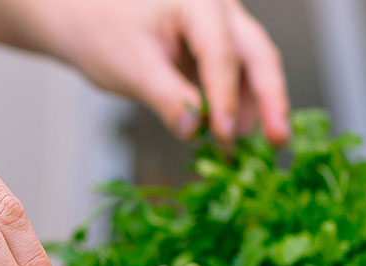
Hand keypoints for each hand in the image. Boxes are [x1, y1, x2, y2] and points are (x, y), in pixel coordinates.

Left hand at [40, 0, 290, 144]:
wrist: (87, 22)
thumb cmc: (104, 35)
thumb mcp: (131, 69)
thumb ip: (165, 98)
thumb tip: (195, 131)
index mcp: (197, 2)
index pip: (220, 51)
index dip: (225, 95)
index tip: (224, 134)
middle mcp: (220, 11)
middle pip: (257, 55)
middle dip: (270, 99)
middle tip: (279, 139)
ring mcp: (223, 29)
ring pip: (254, 68)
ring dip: (257, 108)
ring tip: (255, 150)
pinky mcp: (217, 51)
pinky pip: (238, 78)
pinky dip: (238, 107)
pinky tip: (233, 137)